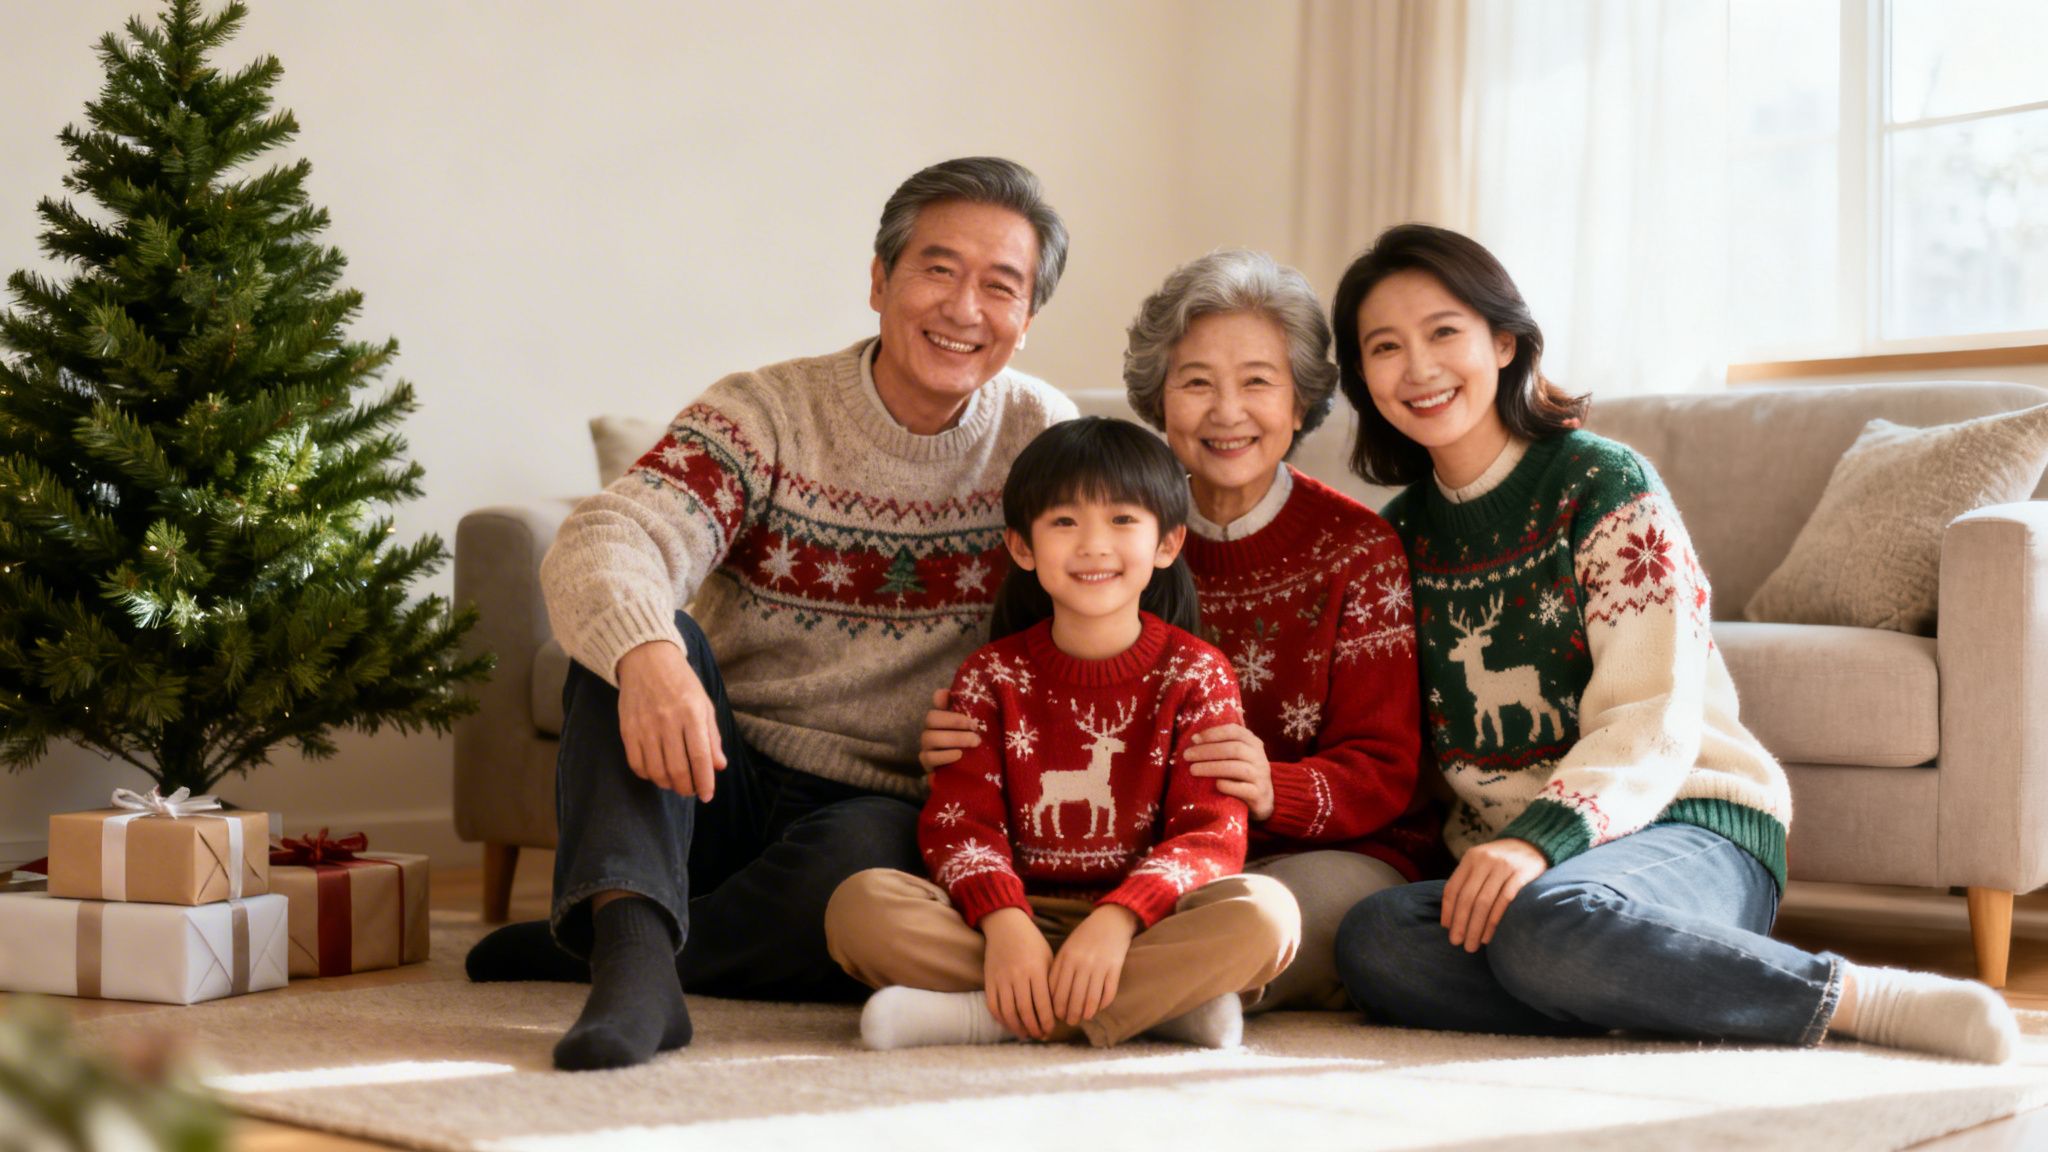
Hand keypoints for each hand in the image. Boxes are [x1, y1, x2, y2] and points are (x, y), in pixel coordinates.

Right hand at [615, 640, 725, 801]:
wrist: (646, 658)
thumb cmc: (681, 681)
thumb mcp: (704, 703)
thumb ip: (712, 736)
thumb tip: (719, 766)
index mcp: (692, 714)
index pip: (700, 757)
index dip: (705, 782)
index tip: (707, 796)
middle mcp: (668, 721)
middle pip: (678, 769)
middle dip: (686, 788)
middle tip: (691, 791)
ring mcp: (645, 726)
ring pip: (656, 770)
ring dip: (668, 784)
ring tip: (675, 783)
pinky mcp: (627, 729)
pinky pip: (636, 763)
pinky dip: (647, 775)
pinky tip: (656, 773)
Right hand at [918, 688, 981, 772]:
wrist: (969, 777)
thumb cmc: (973, 749)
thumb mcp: (976, 731)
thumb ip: (974, 714)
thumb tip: (964, 697)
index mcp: (943, 718)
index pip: (937, 701)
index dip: (943, 698)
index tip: (955, 699)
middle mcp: (931, 729)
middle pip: (932, 718)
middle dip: (955, 721)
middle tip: (975, 727)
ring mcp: (927, 747)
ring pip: (931, 737)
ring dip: (954, 738)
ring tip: (974, 742)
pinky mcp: (927, 764)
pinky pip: (929, 757)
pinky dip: (945, 755)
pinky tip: (959, 755)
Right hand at [981, 907, 1055, 1039]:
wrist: (1006, 926)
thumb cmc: (1032, 943)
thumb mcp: (1048, 958)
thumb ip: (1051, 982)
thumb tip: (1058, 1010)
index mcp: (1035, 970)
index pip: (1042, 1004)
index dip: (1047, 1021)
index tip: (1051, 1029)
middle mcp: (1017, 976)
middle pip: (1025, 1011)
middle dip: (1034, 1028)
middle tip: (1040, 1035)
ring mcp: (1001, 979)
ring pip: (1008, 1012)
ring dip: (1018, 1028)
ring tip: (1027, 1034)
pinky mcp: (989, 980)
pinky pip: (993, 1006)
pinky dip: (1002, 1020)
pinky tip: (1011, 1024)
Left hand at [1048, 904, 1138, 1024]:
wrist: (1110, 921)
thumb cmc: (1085, 937)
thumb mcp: (1067, 949)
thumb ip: (1059, 970)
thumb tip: (1053, 998)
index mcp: (1066, 958)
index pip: (1057, 990)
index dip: (1056, 1007)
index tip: (1056, 1015)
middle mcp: (1081, 963)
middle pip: (1073, 997)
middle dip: (1070, 1014)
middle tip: (1070, 1022)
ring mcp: (1099, 966)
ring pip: (1090, 998)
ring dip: (1086, 1013)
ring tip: (1083, 1018)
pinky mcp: (1114, 968)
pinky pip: (1108, 992)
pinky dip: (1103, 1004)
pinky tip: (1098, 1008)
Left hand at [1183, 724, 1273, 821]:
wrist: (1262, 800)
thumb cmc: (1241, 775)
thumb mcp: (1236, 756)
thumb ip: (1222, 746)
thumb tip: (1194, 740)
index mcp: (1253, 743)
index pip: (1234, 731)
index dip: (1213, 733)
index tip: (1194, 739)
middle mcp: (1259, 757)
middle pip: (1234, 749)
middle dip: (1207, 751)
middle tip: (1187, 756)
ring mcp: (1261, 776)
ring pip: (1238, 768)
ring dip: (1212, 767)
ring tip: (1193, 770)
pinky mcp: (1259, 794)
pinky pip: (1243, 789)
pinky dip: (1227, 786)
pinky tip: (1215, 785)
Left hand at [1441, 838, 1547, 952]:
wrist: (1533, 845)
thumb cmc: (1501, 861)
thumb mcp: (1480, 863)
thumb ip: (1467, 882)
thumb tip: (1450, 919)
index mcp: (1470, 858)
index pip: (1453, 888)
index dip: (1448, 910)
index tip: (1447, 929)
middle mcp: (1485, 860)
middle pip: (1467, 898)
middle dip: (1460, 923)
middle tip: (1457, 943)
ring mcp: (1503, 866)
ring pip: (1484, 902)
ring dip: (1476, 927)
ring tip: (1472, 944)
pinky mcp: (1521, 874)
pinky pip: (1504, 901)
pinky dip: (1494, 920)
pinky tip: (1488, 935)